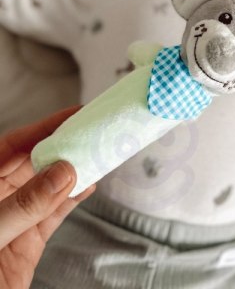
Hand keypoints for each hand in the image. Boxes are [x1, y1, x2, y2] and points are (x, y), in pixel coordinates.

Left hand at [0, 107, 94, 288]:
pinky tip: (90, 184)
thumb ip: (23, 204)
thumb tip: (62, 173)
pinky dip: (74, 199)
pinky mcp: (27, 241)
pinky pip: (55, 213)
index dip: (45, 127)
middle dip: (65, 147)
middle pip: (36, 163)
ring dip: (75, 171)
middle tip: (94, 133)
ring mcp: (13, 219)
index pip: (12, 147)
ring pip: (50, 186)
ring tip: (100, 154)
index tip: (74, 114)